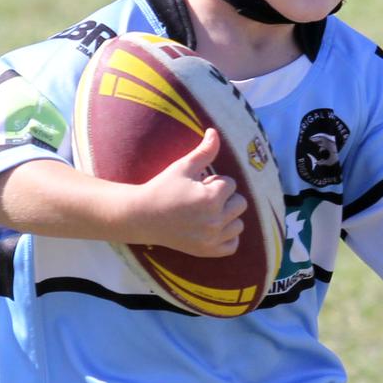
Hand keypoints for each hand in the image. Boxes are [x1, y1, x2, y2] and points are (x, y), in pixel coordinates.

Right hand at [138, 128, 247, 257]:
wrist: (142, 216)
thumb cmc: (162, 188)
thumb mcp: (183, 167)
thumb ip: (204, 151)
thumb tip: (214, 131)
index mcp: (211, 198)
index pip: (230, 183)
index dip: (214, 181)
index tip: (198, 184)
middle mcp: (215, 220)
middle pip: (240, 203)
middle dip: (225, 197)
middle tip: (203, 198)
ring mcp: (211, 238)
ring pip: (239, 224)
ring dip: (228, 216)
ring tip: (208, 212)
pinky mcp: (207, 251)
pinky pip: (232, 245)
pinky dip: (227, 236)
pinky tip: (213, 227)